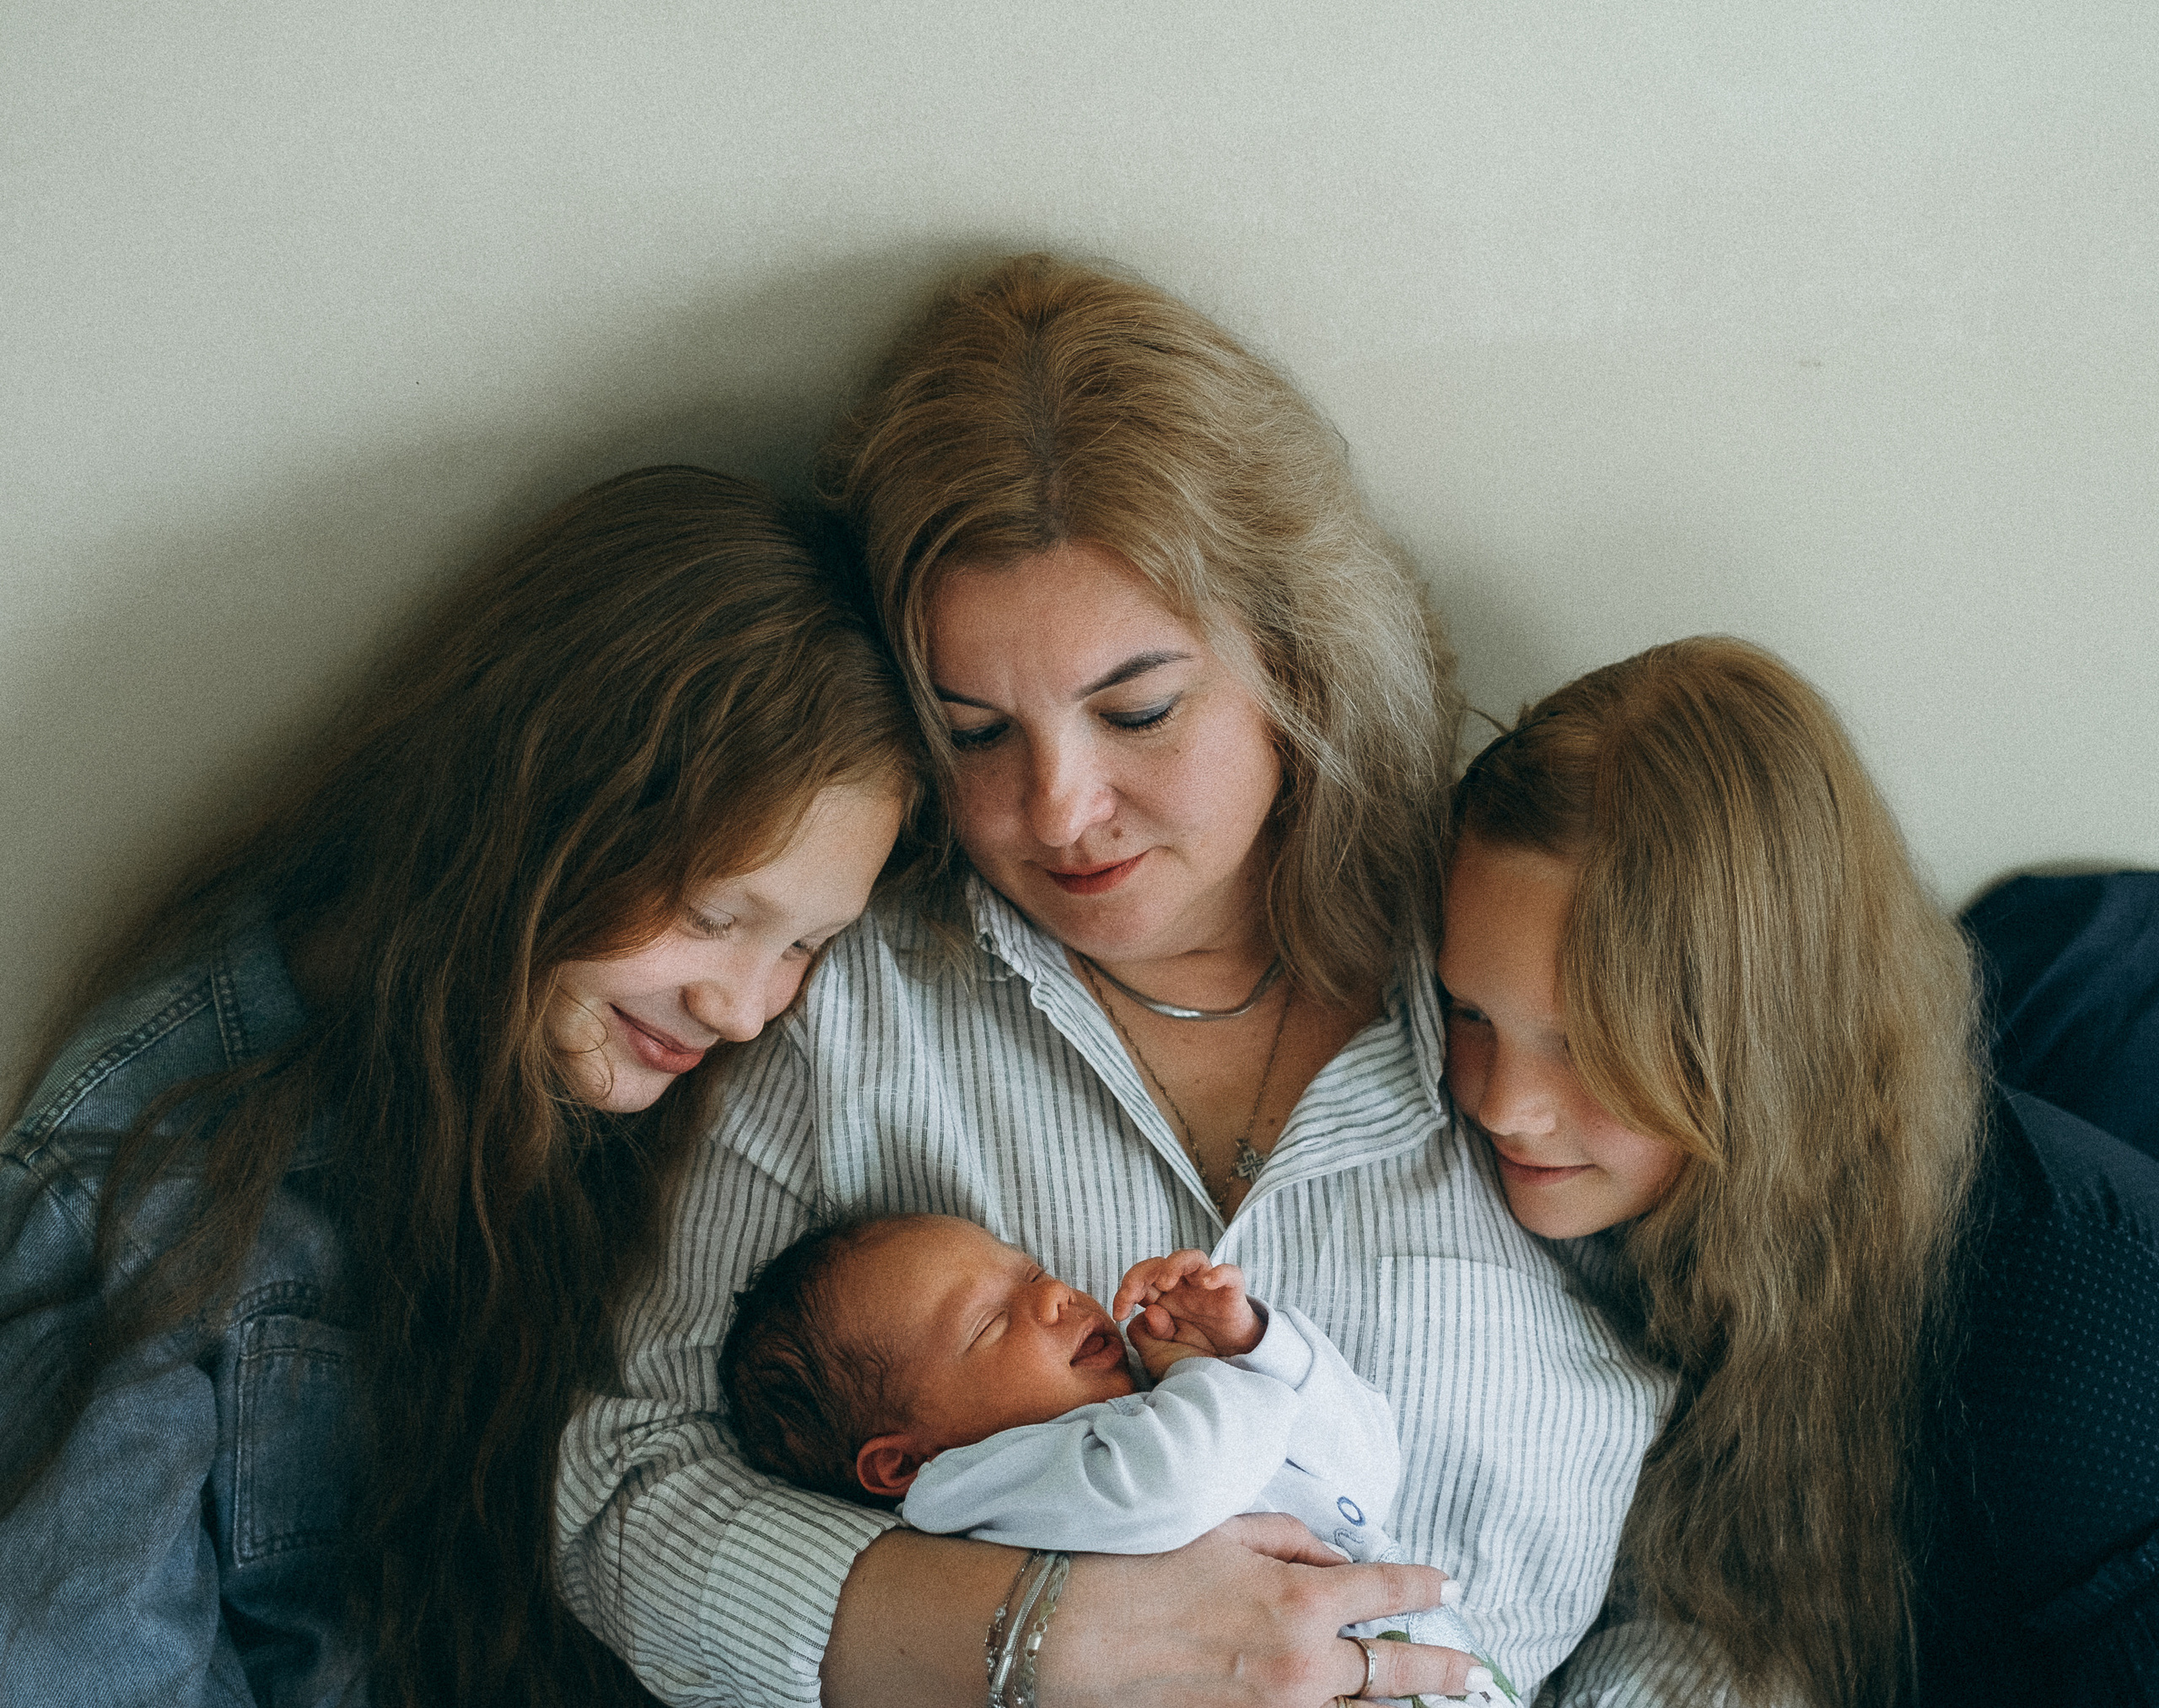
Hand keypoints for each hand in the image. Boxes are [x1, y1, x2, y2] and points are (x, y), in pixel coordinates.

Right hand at [1041, 1514, 1479, 1707]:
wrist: (1073, 1635)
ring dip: (1393, 1703)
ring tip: (1425, 1700)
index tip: (1445, 1587)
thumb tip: (1334, 1561)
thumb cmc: (1142, 1568)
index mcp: (1300, 1598)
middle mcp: (1304, 1663)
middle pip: (1395, 1669)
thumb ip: (1290, 1540)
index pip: (1385, 1588)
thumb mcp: (1222, 1530)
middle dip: (1440, 1668)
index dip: (1423, 1586)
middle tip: (1471, 1670)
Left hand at [1113, 1250, 1262, 1376]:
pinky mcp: (1231, 1292)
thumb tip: (1150, 1312)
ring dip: (1174, 1265)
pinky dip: (1219, 1273)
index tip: (1120, 1314)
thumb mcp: (1164, 1350)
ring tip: (1165, 1283)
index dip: (1125, 1292)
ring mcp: (1206, 1286)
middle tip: (1133, 1295)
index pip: (1138, 1282)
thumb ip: (1150, 1334)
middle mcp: (1183, 1287)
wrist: (1231, 1362)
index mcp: (1162, 1297)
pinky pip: (1230, 1273)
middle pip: (1158, 1264)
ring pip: (1192, 1258)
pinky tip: (1207, 1283)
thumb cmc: (1194, 1350)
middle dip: (1140, 1275)